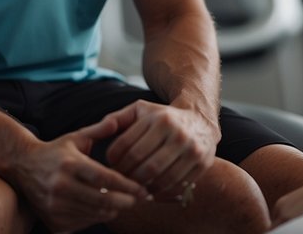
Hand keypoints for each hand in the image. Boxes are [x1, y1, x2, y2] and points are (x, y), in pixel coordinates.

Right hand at [7, 118, 148, 232]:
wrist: (22, 167)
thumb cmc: (55, 151)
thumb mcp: (75, 137)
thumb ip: (98, 130)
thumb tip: (117, 121)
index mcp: (70, 164)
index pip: (104, 178)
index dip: (127, 185)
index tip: (143, 188)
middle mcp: (61, 186)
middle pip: (102, 200)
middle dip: (127, 202)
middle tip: (142, 199)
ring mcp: (55, 206)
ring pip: (95, 215)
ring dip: (114, 210)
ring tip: (126, 202)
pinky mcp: (53, 220)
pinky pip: (83, 223)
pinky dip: (97, 217)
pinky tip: (104, 208)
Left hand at [96, 100, 219, 199]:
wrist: (200, 119)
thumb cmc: (163, 116)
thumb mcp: (141, 110)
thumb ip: (118, 118)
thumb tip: (100, 129)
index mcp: (159, 119)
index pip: (127, 145)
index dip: (113, 159)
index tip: (110, 164)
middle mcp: (178, 133)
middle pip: (144, 166)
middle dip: (128, 177)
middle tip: (119, 180)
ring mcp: (192, 150)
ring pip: (161, 179)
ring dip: (143, 187)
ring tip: (134, 186)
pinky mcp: (202, 164)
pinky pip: (176, 186)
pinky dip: (160, 192)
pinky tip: (151, 189)